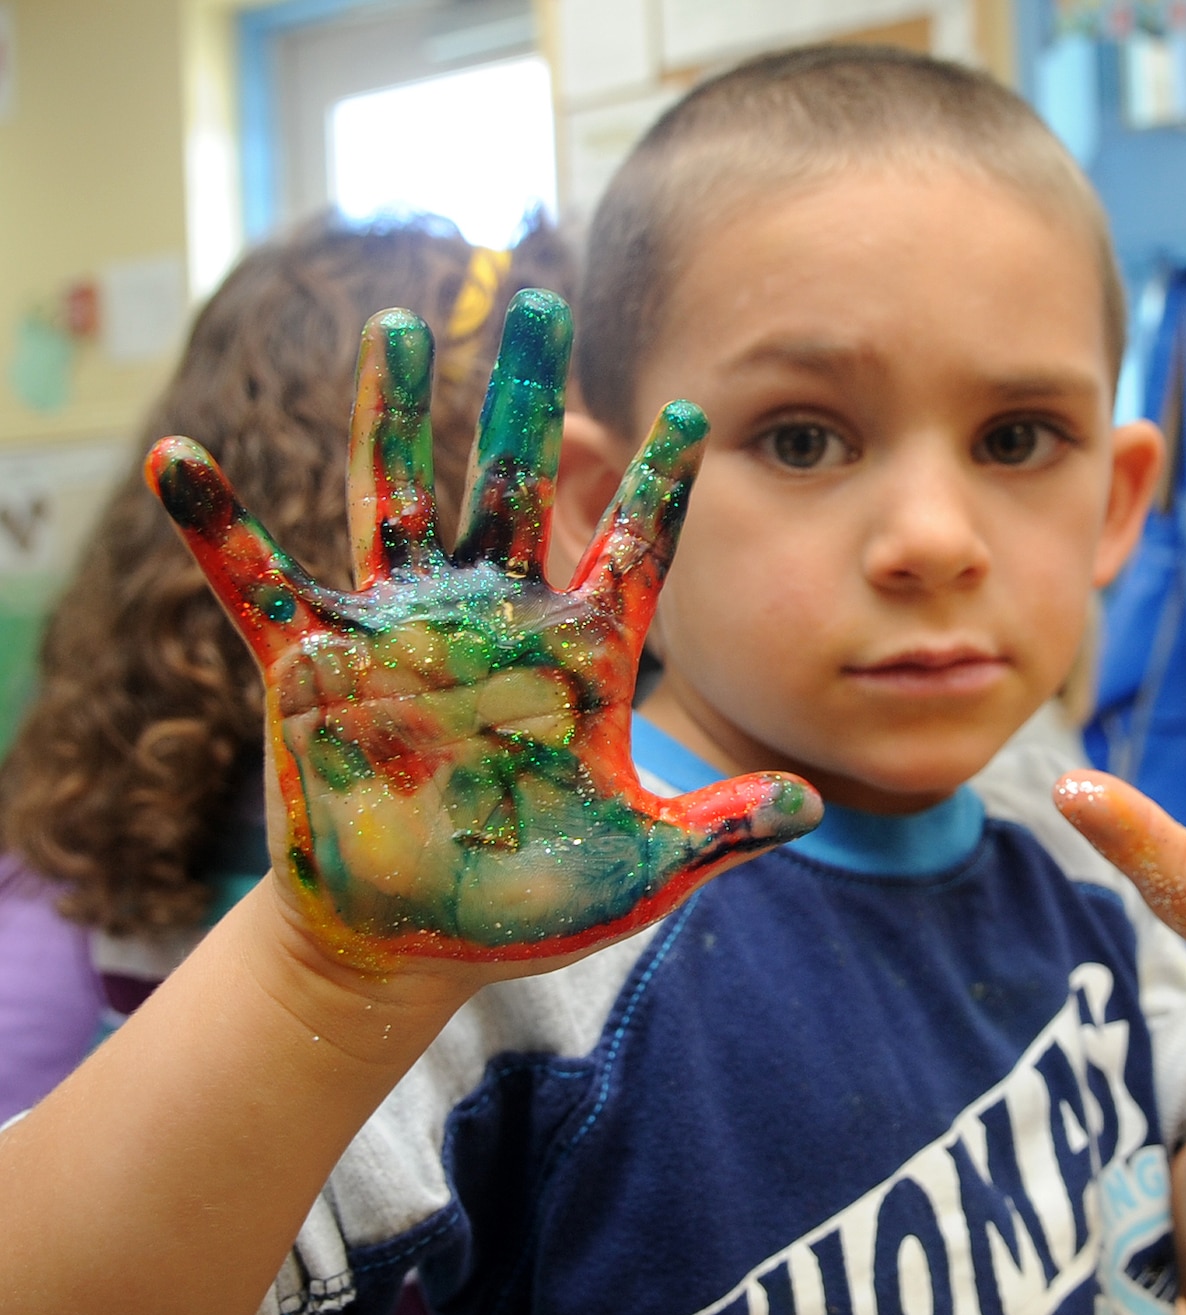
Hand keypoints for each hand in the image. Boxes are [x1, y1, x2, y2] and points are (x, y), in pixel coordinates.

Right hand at [147, 291, 820, 965]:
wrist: (413, 945)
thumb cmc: (530, 906)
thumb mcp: (642, 868)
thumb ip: (721, 829)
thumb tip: (813, 806)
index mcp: (580, 658)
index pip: (634, 551)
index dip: (663, 485)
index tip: (696, 411)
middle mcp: (494, 623)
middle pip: (516, 485)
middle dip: (527, 398)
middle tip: (544, 304)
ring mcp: (402, 637)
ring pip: (401, 502)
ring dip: (393, 418)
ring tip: (396, 326)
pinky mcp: (312, 671)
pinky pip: (257, 585)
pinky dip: (217, 528)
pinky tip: (179, 459)